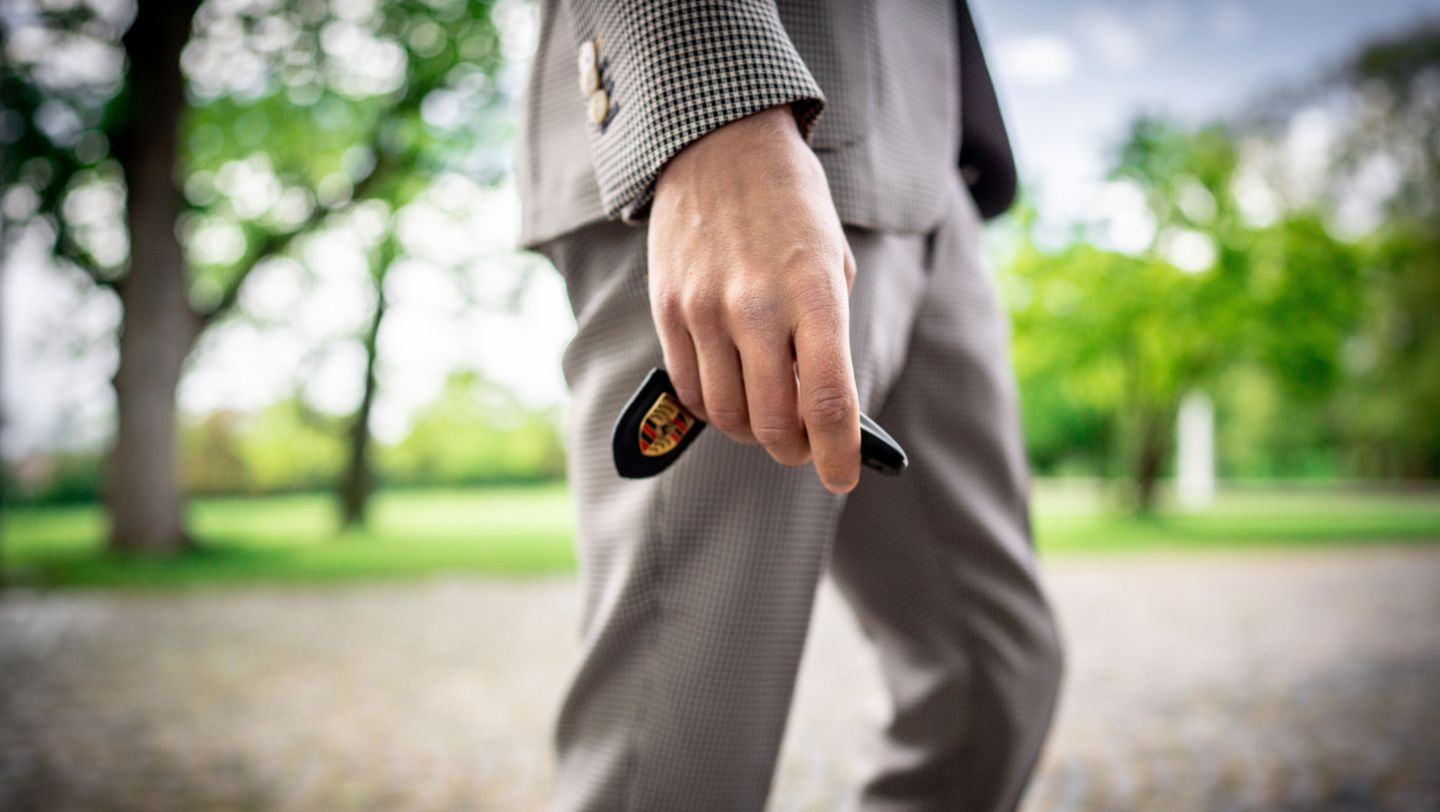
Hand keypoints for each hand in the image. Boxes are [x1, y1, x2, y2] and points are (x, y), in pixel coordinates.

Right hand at [648, 105, 860, 493]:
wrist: (719, 144)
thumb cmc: (791, 205)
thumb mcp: (832, 261)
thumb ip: (828, 334)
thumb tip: (823, 409)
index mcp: (813, 293)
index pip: (828, 402)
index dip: (838, 455)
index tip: (843, 476)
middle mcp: (756, 307)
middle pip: (774, 422)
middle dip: (795, 450)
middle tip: (805, 447)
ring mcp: (704, 310)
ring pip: (728, 415)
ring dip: (753, 432)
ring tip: (768, 418)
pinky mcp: (667, 309)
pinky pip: (689, 388)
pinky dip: (714, 407)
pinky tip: (731, 393)